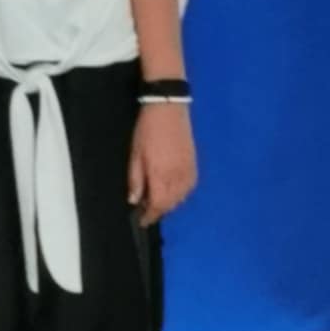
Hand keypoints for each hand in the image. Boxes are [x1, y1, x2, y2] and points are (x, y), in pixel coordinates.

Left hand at [128, 103, 196, 228]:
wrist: (169, 109)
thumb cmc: (147, 131)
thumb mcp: (135, 155)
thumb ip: (135, 179)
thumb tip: (135, 200)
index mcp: (161, 175)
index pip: (158, 205)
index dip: (150, 216)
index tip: (142, 221)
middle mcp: (178, 177)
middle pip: (171, 203)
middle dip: (159, 210)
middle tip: (147, 210)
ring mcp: (188, 171)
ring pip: (182, 197)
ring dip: (170, 203)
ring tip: (158, 201)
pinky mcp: (194, 164)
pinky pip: (190, 187)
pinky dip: (182, 194)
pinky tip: (174, 191)